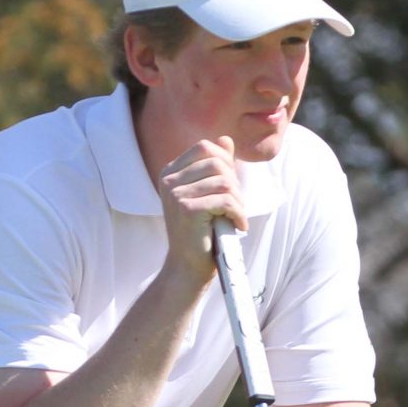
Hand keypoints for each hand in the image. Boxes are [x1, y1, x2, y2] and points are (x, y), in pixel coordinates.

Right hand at [156, 137, 245, 281]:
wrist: (188, 267)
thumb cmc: (201, 231)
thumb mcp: (208, 193)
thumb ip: (216, 167)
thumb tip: (225, 139)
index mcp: (171, 172)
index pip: (205, 148)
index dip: (225, 162)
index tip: (229, 187)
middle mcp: (169, 180)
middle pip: (217, 162)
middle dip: (233, 183)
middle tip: (234, 205)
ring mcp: (175, 194)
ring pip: (224, 182)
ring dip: (237, 201)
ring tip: (235, 216)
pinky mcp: (187, 209)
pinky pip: (225, 200)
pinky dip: (238, 213)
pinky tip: (238, 225)